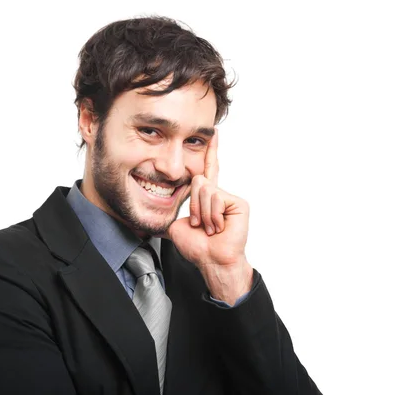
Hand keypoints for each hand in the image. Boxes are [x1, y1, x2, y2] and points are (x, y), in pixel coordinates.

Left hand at [166, 129, 252, 303]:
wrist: (211, 260)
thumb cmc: (198, 247)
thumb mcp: (178, 224)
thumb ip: (172, 210)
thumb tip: (155, 209)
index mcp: (207, 198)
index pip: (207, 171)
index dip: (210, 152)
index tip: (214, 134)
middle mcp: (220, 195)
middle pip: (197, 180)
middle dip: (194, 205)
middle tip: (201, 225)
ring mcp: (230, 199)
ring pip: (205, 189)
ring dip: (203, 213)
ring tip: (211, 228)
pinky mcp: (239, 203)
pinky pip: (216, 197)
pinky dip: (213, 215)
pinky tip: (219, 227)